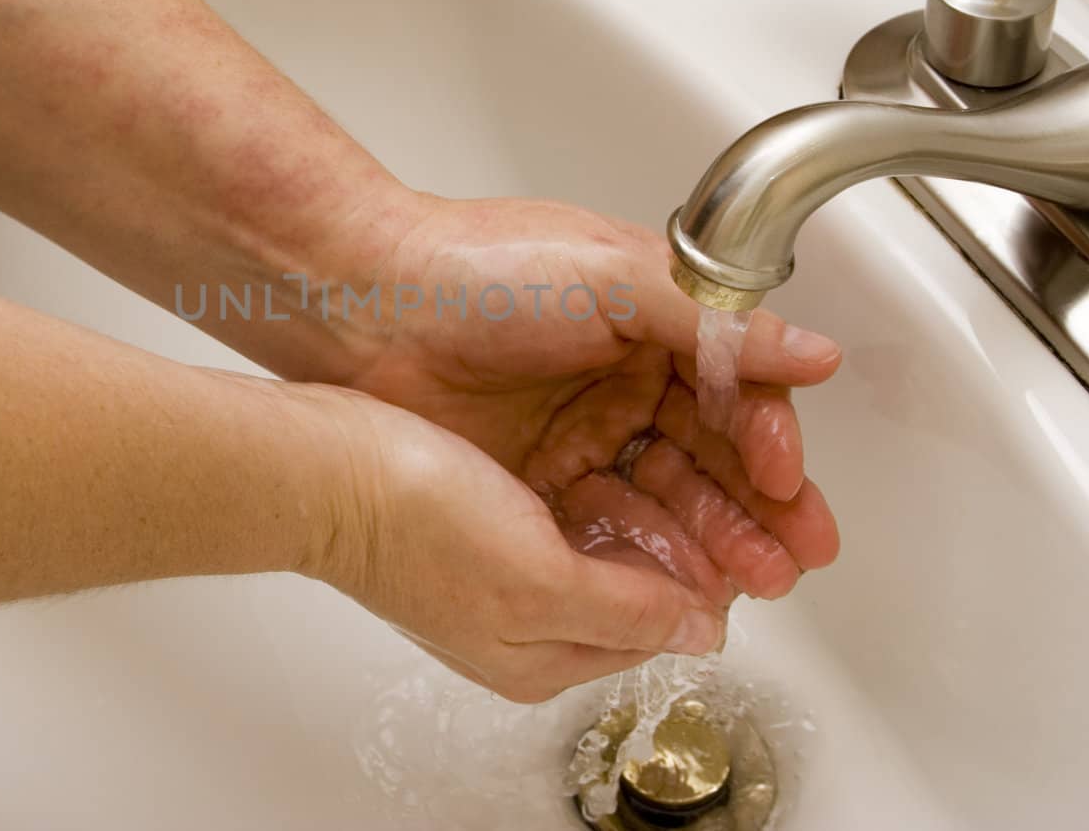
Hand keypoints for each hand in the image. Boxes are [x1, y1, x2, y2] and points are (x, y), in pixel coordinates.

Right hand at [300, 384, 725, 703]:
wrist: (321, 464)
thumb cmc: (409, 525)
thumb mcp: (535, 582)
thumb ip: (625, 610)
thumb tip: (700, 631)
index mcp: (541, 655)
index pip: (659, 629)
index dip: (717, 577)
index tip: (767, 528)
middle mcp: (528, 616)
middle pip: (644, 582)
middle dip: (705, 536)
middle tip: (762, 490)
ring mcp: (506, 560)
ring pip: (616, 534)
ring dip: (668, 499)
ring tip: (716, 451)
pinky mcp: (488, 507)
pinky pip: (578, 497)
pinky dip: (618, 472)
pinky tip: (640, 433)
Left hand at [339, 195, 841, 608]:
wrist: (362, 302)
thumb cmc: (479, 268)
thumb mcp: (613, 277)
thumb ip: (715, 324)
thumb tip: (814, 353)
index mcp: (651, 321)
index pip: (734, 390)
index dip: (768, 439)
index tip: (787, 483)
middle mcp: (621, 378)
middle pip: (710, 453)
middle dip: (760, 507)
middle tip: (797, 557)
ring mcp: (577, 430)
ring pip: (663, 494)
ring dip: (714, 538)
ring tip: (756, 582)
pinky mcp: (534, 475)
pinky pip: (604, 522)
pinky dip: (645, 552)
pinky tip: (680, 584)